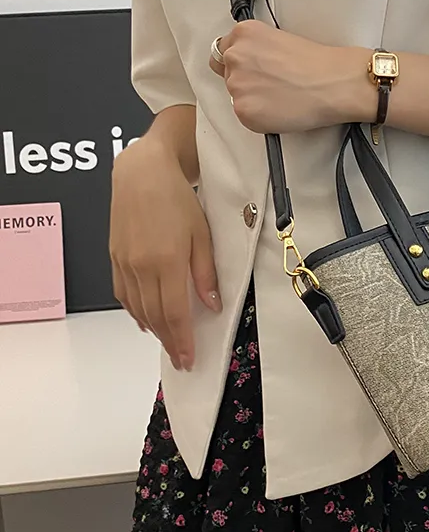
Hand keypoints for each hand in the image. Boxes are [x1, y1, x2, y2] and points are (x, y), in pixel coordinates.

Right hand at [109, 136, 220, 371]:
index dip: (182, 340)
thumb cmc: (177, 198)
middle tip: (181, 359)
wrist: (142, 172)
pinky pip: (124, 294)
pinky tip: (145, 319)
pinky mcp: (115, 257)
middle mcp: (141, 267)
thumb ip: (206, 273)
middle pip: (155, 316)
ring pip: (138, 308)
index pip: (175, 313)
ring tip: (168, 343)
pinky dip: (136, 311)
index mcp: (166, 262)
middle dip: (169, 342)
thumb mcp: (203, 235)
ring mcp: (124, 263)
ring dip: (153, 329)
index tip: (189, 358)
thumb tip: (212, 305)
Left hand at [209, 21, 374, 133]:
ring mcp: (237, 85)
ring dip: (252, 99)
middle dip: (245, 81)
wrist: (333, 84)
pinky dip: (260, 117)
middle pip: (226, 74)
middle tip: (271, 86)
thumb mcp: (279, 39)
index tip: (252, 71)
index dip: (239, 63)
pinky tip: (280, 110)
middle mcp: (235, 57)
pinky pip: (246, 117)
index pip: (222, 51)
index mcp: (244, 33)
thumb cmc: (317, 64)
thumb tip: (250, 68)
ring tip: (280, 98)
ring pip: (236, 97)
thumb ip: (256, 50)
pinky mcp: (244, 111)